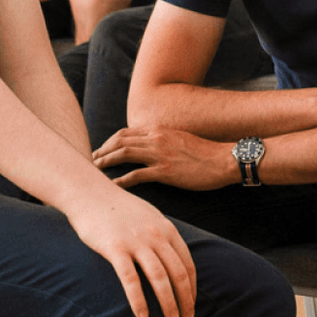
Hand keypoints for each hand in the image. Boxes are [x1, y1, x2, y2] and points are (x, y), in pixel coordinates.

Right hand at [64, 185, 196, 316]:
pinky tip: (142, 316)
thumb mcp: (150, 217)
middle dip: (185, 299)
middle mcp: (156, 235)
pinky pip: (130, 279)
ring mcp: (136, 241)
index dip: (192, 287)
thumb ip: (163, 235)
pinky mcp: (115, 248)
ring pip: (159, 277)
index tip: (192, 304)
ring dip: (168, 302)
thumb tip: (173, 257)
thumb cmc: (120, 209)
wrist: (91, 194)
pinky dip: (138, 300)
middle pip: (177, 273)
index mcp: (167, 229)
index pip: (187, 263)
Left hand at [92, 127, 233, 190]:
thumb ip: (162, 141)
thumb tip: (148, 149)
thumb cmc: (205, 153)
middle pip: (119, 141)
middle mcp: (156, 138)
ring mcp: (160, 154)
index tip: (101, 151)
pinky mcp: (165, 171)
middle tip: (91, 162)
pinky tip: (113, 186)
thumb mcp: (180, 139)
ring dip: (106, 162)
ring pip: (123, 154)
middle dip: (102, 151)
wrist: (224, 160)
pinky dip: (121, 180)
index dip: (109, 142)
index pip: (125, 132)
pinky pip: (136, 175)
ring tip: (95, 171)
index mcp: (159, 130)